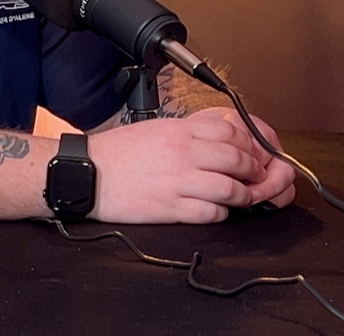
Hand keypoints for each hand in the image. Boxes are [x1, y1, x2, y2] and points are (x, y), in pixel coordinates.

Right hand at [87, 109, 293, 223]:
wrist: (86, 174)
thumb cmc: (116, 153)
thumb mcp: (154, 129)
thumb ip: (187, 132)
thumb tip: (219, 138)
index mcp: (178, 131)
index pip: (231, 132)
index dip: (249, 144)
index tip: (252, 154)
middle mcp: (182, 153)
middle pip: (238, 160)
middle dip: (254, 171)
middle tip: (256, 178)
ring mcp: (178, 181)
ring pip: (231, 189)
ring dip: (244, 196)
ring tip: (242, 198)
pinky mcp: (171, 207)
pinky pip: (211, 213)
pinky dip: (221, 214)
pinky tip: (217, 210)